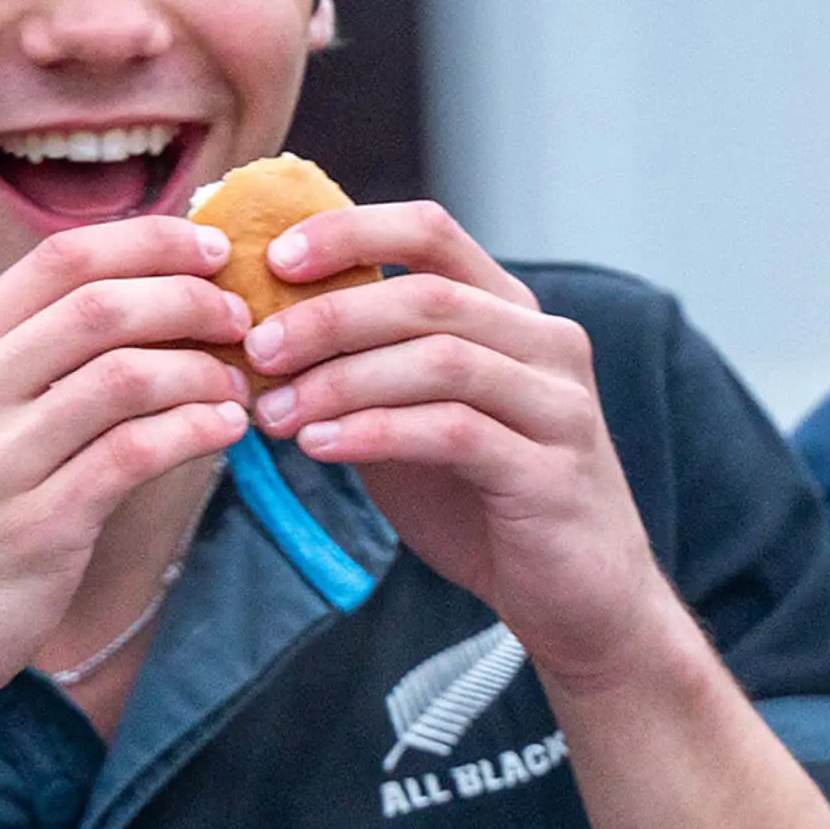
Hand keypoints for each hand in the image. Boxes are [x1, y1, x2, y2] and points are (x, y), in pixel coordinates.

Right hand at [0, 220, 249, 742]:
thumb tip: (140, 305)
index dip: (149, 242)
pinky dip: (195, 432)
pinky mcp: (35, 529)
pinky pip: (136, 455)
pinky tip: (222, 434)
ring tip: (236, 386)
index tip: (209, 249)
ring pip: (126, 375)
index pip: (59, 258)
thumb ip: (24, 363)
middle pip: (100, 304)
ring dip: (202, 372)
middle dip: (190, 299)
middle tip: (239, 319)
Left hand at [242, 200, 677, 690]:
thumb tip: (258, 337)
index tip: (274, 260)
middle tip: (256, 351)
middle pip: (426, 296)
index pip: (431, 232)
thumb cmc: (479, 499)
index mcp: (508, 312)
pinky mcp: (552, 469)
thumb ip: (362, 370)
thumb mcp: (411, 418)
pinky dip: (376, 432)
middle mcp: (545, 342)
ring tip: (274, 414)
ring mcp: (557, 403)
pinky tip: (320, 445)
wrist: (573, 597)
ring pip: (440, 358)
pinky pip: (454, 431)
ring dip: (342, 381)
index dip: (350, 232)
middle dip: (328, 318)